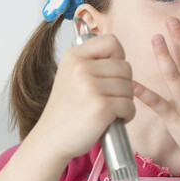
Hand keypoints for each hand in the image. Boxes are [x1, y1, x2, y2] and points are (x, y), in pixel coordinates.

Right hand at [30, 32, 136, 161]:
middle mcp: (80, 68)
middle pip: (125, 67)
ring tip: (108, 110)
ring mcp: (91, 86)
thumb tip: (120, 57)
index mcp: (73, 57)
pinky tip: (112, 120)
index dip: (117, 57)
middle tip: (108, 98)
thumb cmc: (65, 111)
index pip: (111, 41)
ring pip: (129, 88)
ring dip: (124, 102)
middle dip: (123, 85)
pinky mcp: (101, 106)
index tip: (109, 73)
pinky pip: (129, 106)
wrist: (51, 139)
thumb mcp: (70, 76)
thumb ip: (91, 63)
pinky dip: (126, 115)